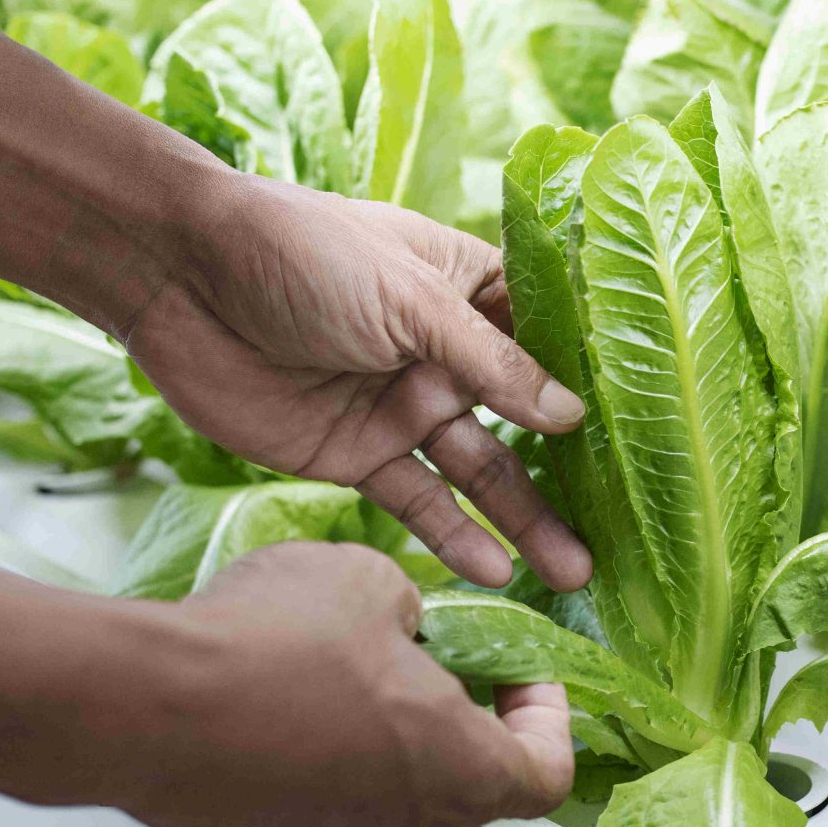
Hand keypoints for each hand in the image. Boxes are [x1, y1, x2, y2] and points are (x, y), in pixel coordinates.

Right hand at [115, 540, 574, 826]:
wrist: (140, 705)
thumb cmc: (271, 643)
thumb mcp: (368, 580)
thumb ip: (409, 607)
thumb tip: (399, 625)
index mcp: (459, 773)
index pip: (547, 775)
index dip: (548, 721)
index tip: (521, 675)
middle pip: (465, 785)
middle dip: (457, 717)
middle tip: (425, 656)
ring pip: (384, 795)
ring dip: (380, 738)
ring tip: (337, 667)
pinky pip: (311, 804)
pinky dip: (313, 760)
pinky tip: (273, 701)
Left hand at [121, 172, 593, 591]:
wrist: (174, 277)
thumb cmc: (299, 253)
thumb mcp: (410, 299)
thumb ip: (492, 364)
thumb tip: (573, 416)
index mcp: (467, 289)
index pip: (548, 340)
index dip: (596, 386)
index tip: (653, 436)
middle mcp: (444, 353)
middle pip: (523, 421)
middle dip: (570, 474)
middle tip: (622, 530)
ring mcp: (400, 406)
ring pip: (477, 472)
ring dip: (523, 521)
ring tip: (574, 571)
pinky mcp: (354, 454)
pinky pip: (415, 503)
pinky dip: (453, 538)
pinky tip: (497, 573)